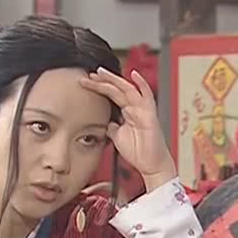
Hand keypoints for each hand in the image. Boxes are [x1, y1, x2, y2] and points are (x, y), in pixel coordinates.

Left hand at [80, 68, 176, 191]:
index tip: (86, 82)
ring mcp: (142, 109)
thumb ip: (111, 127)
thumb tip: (106, 122)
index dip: (99, 88)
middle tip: (89, 74)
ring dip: (114, 80)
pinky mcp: (150, 114)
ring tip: (100, 72)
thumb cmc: (138, 152)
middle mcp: (135, 107)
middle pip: (117, 89)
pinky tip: (134, 74)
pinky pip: (147, 96)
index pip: (112, 95)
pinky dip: (142, 84)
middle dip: (103, 81)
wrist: (150, 164)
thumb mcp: (117, 137)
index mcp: (128, 111)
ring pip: (127, 89)